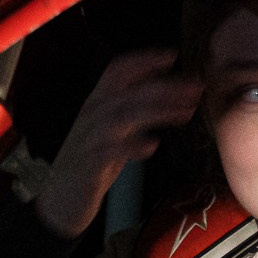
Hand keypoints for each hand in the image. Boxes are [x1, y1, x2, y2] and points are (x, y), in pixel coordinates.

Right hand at [35, 49, 201, 239]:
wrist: (60, 202)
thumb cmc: (91, 166)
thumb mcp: (111, 132)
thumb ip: (132, 113)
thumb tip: (164, 95)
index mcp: (97, 103)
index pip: (118, 70)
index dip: (144, 60)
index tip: (172, 56)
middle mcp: (93, 115)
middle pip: (131, 91)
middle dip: (166, 87)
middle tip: (196, 88)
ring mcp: (90, 138)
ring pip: (125, 114)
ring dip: (158, 111)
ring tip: (186, 113)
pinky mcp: (90, 164)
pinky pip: (111, 150)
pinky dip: (132, 145)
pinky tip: (152, 146)